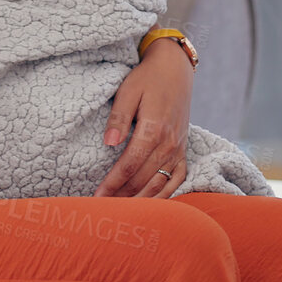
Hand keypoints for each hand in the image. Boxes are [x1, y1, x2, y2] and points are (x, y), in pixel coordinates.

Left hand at [93, 39, 193, 196]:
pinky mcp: (184, 151)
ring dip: (142, 201)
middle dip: (123, 197)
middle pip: (144, 180)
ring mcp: (179, 149)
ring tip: (122, 212)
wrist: (175, 69)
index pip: (130, 165)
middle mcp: (169, 143)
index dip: (113, 183)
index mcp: (153, 129)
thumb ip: (118, 118)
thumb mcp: (127, 91)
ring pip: (161, 185)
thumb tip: (109, 143)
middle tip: (103, 210)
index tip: (97, 196)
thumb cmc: (147, 79)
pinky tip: (151, 205)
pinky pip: (178, 181)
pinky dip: (166, 196)